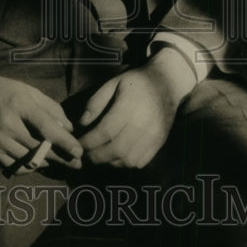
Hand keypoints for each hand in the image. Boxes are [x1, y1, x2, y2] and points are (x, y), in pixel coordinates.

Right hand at [0, 58, 83, 172]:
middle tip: (77, 164)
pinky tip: (37, 164)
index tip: (79, 152)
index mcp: (19, 104)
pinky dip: (29, 169)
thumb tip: (69, 129)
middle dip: (62, 158)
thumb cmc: (3, 91)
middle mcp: (7, 124)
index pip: (46, 128)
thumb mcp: (28, 91)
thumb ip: (51, 109)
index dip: (65, 142)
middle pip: (40, 148)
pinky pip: (14, 167)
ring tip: (60, 164)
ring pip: (28, 161)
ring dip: (47, 164)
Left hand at [78, 49, 196, 168]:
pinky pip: (139, 162)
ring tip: (98, 156)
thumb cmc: (136, 82)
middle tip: (84, 154)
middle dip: (96, 156)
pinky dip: (124, 164)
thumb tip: (82, 124)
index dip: (88, 142)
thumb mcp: (113, 84)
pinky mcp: (159, 143)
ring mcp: (153, 136)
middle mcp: (142, 124)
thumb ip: (95, 103)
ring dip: (109, 162)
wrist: (168, 83)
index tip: (78, 144)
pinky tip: (115, 156)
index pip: (105, 132)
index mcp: (128, 107)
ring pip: (127, 160)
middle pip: (115, 150)